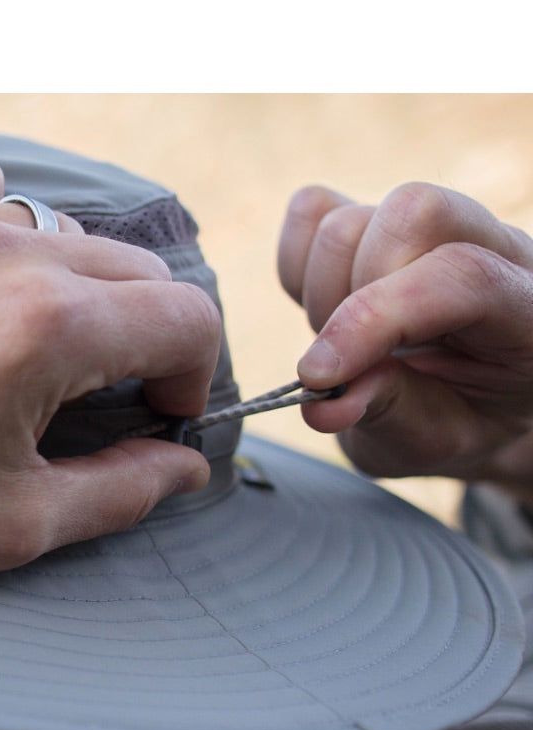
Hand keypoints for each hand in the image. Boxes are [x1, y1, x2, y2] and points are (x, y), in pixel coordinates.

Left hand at [0, 157, 219, 580]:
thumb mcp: (16, 524)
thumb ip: (124, 490)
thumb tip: (187, 464)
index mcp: (49, 330)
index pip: (186, 317)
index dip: (193, 374)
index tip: (158, 413)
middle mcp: (5, 255)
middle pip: (139, 269)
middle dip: (147, 335)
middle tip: (107, 393)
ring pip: (70, 231)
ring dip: (82, 289)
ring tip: (40, 348)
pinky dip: (8, 229)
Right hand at [278, 182, 532, 494]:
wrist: (461, 402)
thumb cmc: (461, 419)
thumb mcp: (438, 440)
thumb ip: (391, 414)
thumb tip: (324, 403)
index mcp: (528, 305)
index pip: (460, 274)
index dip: (377, 317)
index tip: (320, 377)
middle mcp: (489, 243)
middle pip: (411, 211)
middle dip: (355, 296)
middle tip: (350, 363)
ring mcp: (429, 223)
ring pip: (349, 220)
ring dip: (323, 293)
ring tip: (342, 345)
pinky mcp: (374, 217)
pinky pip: (310, 212)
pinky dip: (298, 264)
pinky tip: (326, 308)